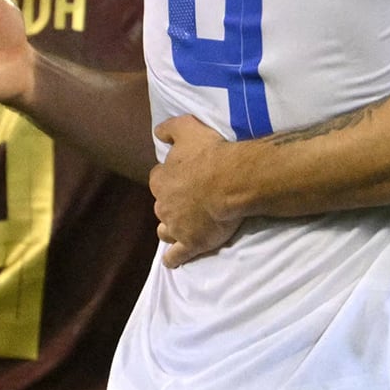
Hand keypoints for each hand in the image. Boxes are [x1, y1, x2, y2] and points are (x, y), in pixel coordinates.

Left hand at [151, 114, 244, 263]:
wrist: (232, 181)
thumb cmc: (211, 153)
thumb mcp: (187, 128)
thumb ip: (169, 129)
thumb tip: (157, 133)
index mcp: (161, 180)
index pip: (158, 180)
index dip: (171, 179)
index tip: (183, 178)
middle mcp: (163, 204)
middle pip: (162, 206)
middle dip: (171, 204)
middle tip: (190, 201)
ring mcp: (175, 226)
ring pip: (165, 231)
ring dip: (171, 229)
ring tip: (182, 228)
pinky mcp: (190, 244)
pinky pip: (176, 256)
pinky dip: (173, 258)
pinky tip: (173, 260)